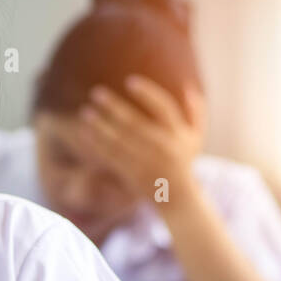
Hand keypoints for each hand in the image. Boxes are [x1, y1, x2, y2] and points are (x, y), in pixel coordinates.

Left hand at [76, 75, 205, 209]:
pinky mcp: (133, 175)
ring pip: (119, 141)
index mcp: (178, 134)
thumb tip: (188, 86)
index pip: (163, 108)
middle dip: (114, 107)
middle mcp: (163, 148)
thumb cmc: (184, 162)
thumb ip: (196, 112)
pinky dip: (97, 145)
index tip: (129, 81)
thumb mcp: (196, 138)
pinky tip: (84, 132)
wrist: (178, 198)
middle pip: (135, 124)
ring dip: (100, 126)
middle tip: (96, 93)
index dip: (147, 93)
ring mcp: (147, 163)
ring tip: (85, 112)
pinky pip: (112, 158)